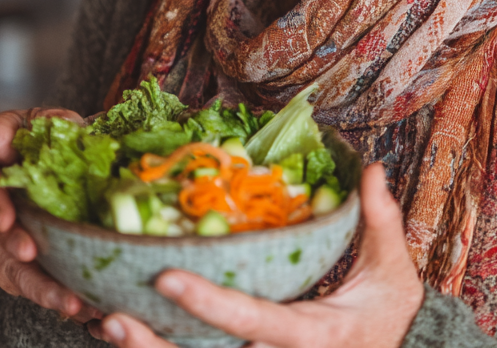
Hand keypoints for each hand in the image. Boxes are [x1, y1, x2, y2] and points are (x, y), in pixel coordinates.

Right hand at [0, 107, 101, 322]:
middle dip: (7, 236)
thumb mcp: (55, 120)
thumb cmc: (49, 135)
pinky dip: (42, 292)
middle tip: (28, 251)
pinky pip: (14, 277)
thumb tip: (55, 125)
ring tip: (62, 293)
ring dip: (29, 276)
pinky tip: (70, 303)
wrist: (48, 158)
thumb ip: (57, 121)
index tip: (5, 198)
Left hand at [88, 163, 423, 347]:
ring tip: (106, 326)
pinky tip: (131, 340)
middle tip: (110, 317)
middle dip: (156, 347)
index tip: (167, 278)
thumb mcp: (390, 268)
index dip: (210, 303)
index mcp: (313, 335)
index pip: (254, 321)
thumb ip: (379, 218)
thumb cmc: (389, 313)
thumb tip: (369, 167)